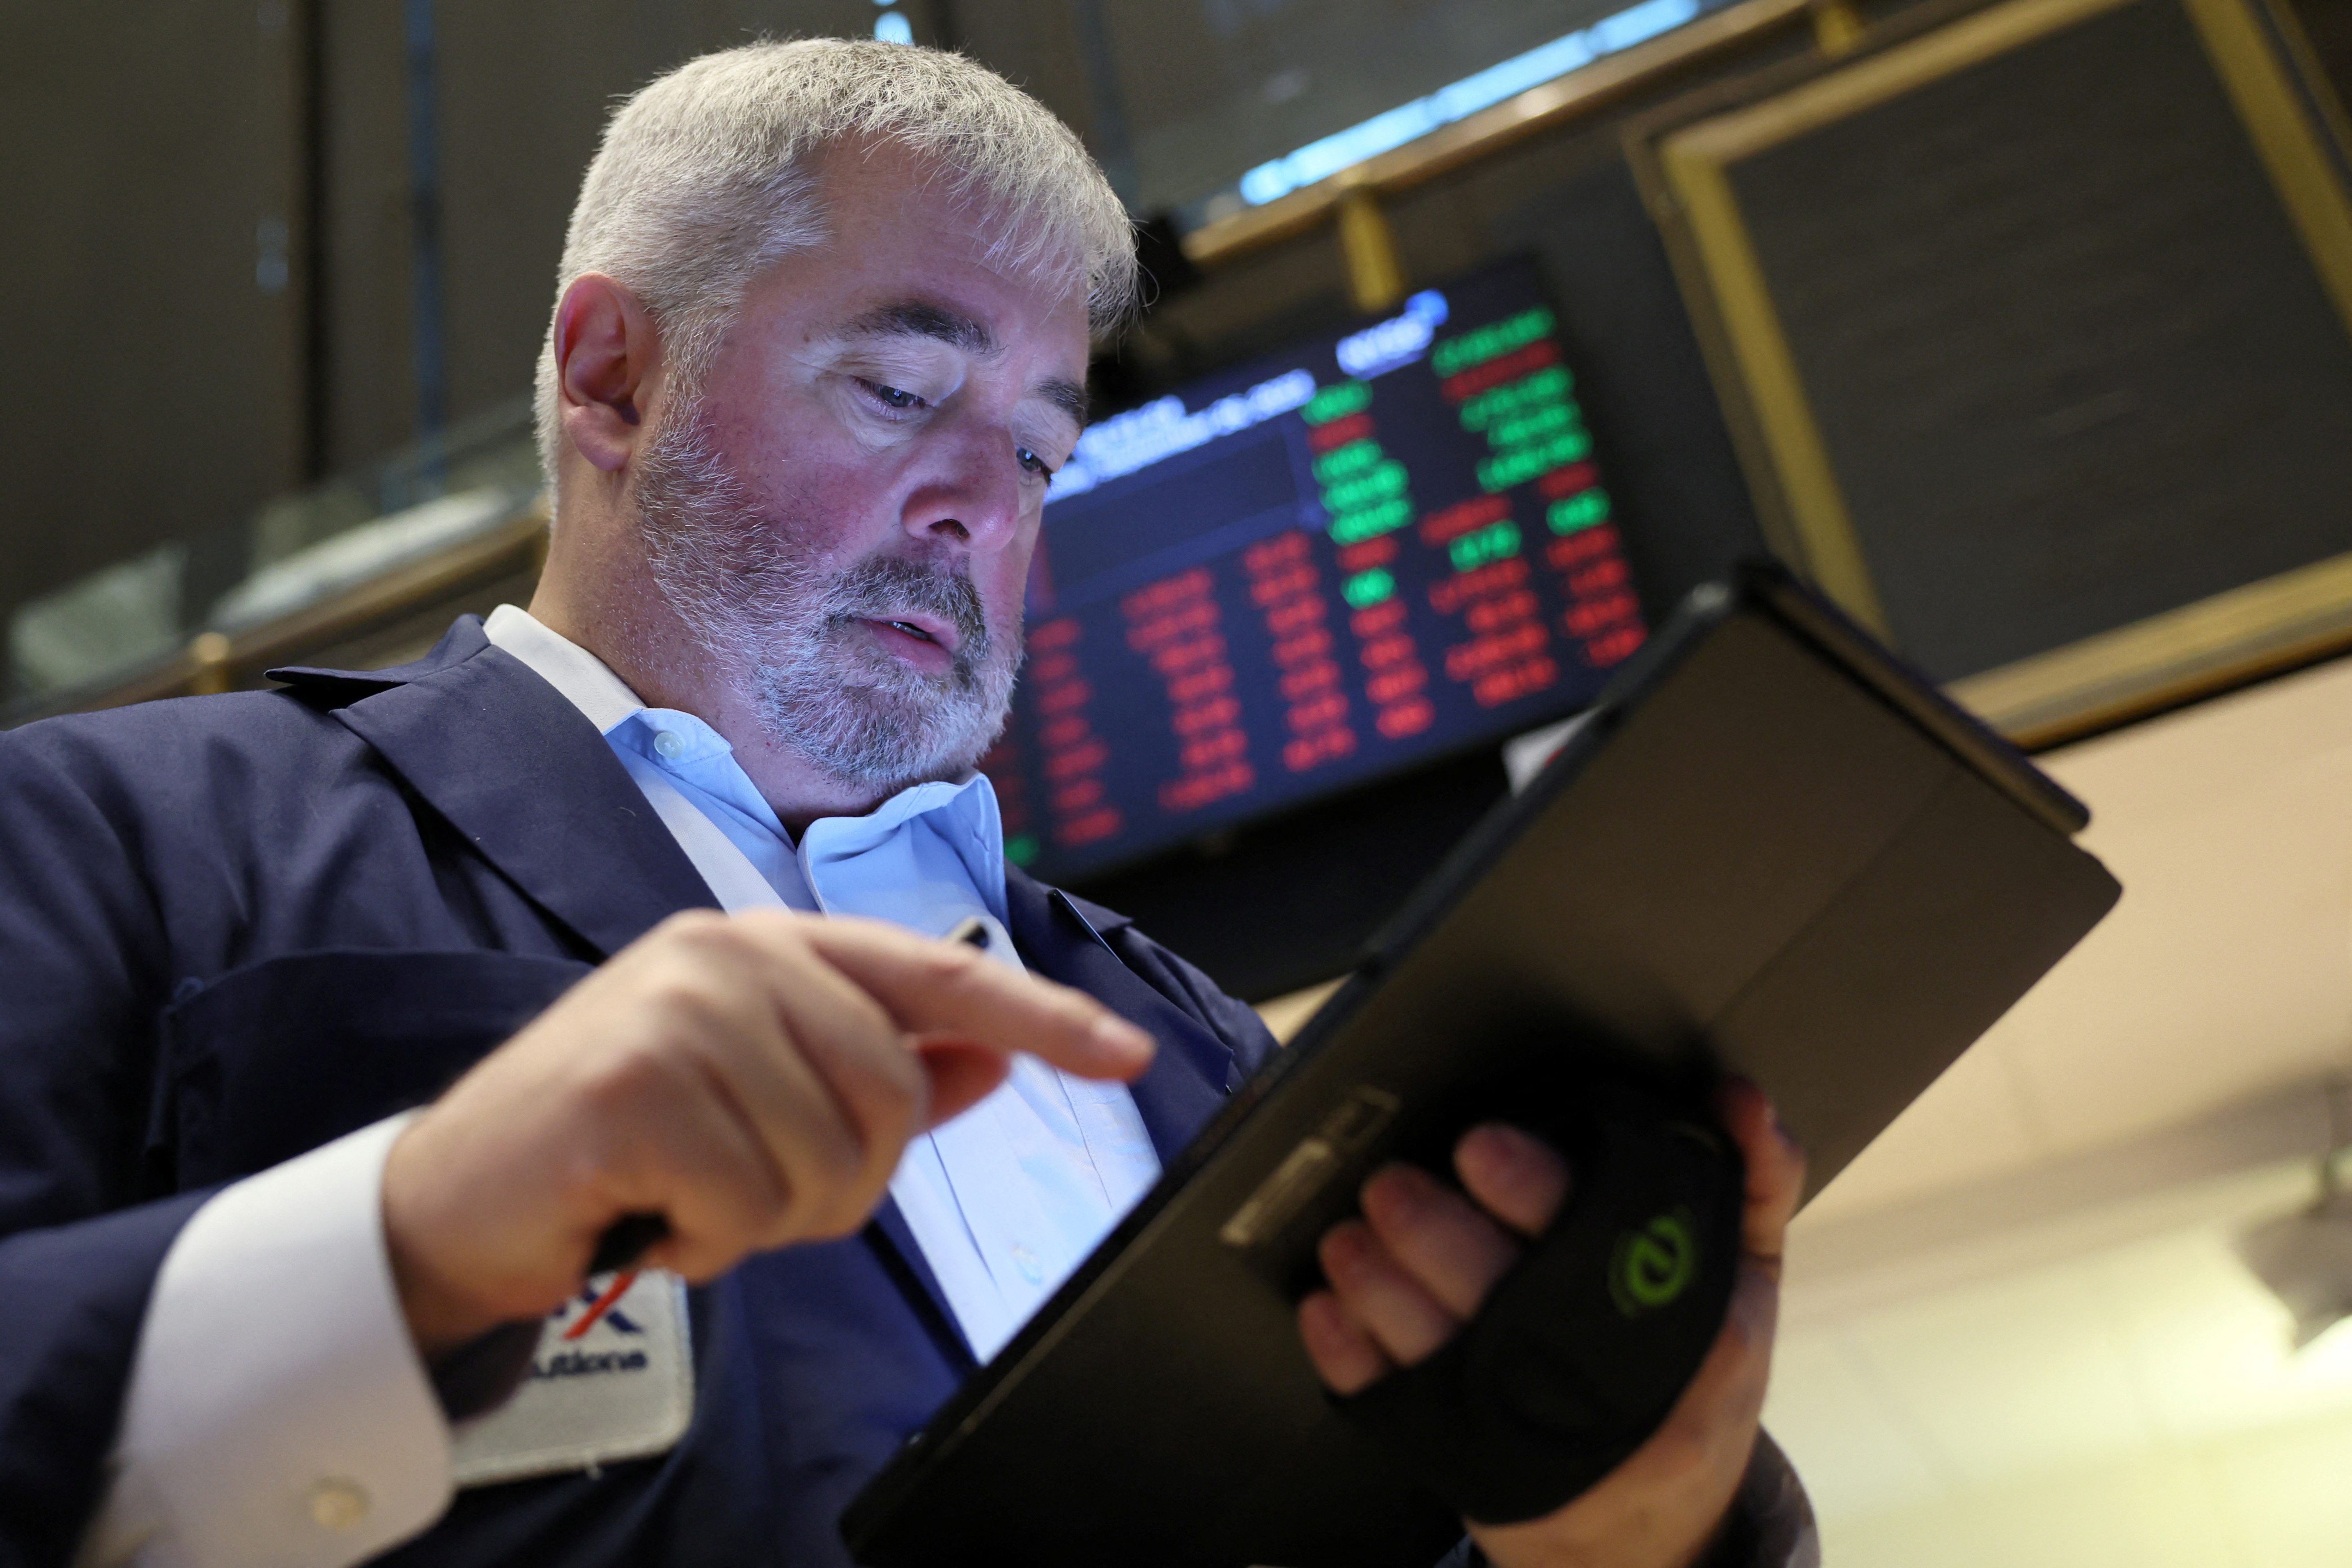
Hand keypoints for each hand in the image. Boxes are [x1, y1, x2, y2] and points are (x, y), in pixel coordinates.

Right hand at [381, 908, 1153, 1357]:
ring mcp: (678, 1009)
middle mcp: (730, 955)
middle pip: (894, 1093)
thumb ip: (882, 1071)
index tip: (1126, 1052)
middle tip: (745, 1189)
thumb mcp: (764, 1100)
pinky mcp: (633, 1086)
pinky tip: (650, 1216)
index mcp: (771, 946)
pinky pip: (746, 1201)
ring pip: (828, 1157)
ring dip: (768, 1216)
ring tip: (688, 1196)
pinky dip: (707, 1241)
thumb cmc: (625, 1147)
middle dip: (839, 1179)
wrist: (461, 1199)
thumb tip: (996, 1051)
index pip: (939, 975)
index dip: (1042, 1014)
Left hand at [1297, 1079, 1804, 1567]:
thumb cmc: (1693, 1378)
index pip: (1601, 1243)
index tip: (1479, 1144)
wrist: (1653, 1532)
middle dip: (1434, 1232)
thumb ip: (1751, 1181)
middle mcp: (1608, 1389)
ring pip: (1438, 1353)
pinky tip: (1328, 1309)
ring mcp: (1532, 1436)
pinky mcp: (1469, 1468)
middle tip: (1390, 1183)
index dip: (1532, 1188)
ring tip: (1347, 1237)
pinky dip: (1352, 1356)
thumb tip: (1739, 1096)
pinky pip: (1394, 1408)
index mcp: (1686, 1329)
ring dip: (1379, 1287)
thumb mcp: (1744, 1284)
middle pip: (1504, 1298)